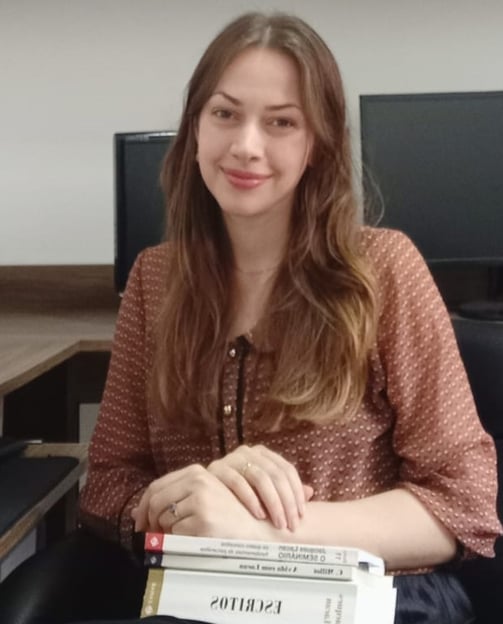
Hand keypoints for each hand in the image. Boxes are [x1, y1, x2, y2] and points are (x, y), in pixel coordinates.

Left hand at [132, 464, 264, 538]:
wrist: (255, 528)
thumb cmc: (227, 514)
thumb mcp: (200, 498)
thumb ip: (172, 499)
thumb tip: (135, 512)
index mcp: (196, 472)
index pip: (156, 486)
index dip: (144, 506)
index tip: (142, 523)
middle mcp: (197, 481)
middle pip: (156, 501)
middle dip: (150, 521)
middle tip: (153, 535)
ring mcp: (200, 500)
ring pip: (164, 519)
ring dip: (168, 532)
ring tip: (185, 535)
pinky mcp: (203, 520)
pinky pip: (176, 534)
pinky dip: (181, 541)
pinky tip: (196, 539)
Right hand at [207, 444, 313, 530]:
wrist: (202, 494)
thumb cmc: (238, 496)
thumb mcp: (264, 492)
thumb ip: (285, 491)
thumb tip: (310, 492)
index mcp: (262, 454)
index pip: (287, 469)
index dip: (296, 492)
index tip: (301, 515)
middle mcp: (248, 452)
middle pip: (276, 474)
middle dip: (286, 501)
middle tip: (290, 524)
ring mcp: (232, 459)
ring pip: (260, 477)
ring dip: (272, 502)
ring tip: (278, 523)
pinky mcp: (217, 469)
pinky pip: (238, 482)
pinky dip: (251, 499)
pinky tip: (259, 514)